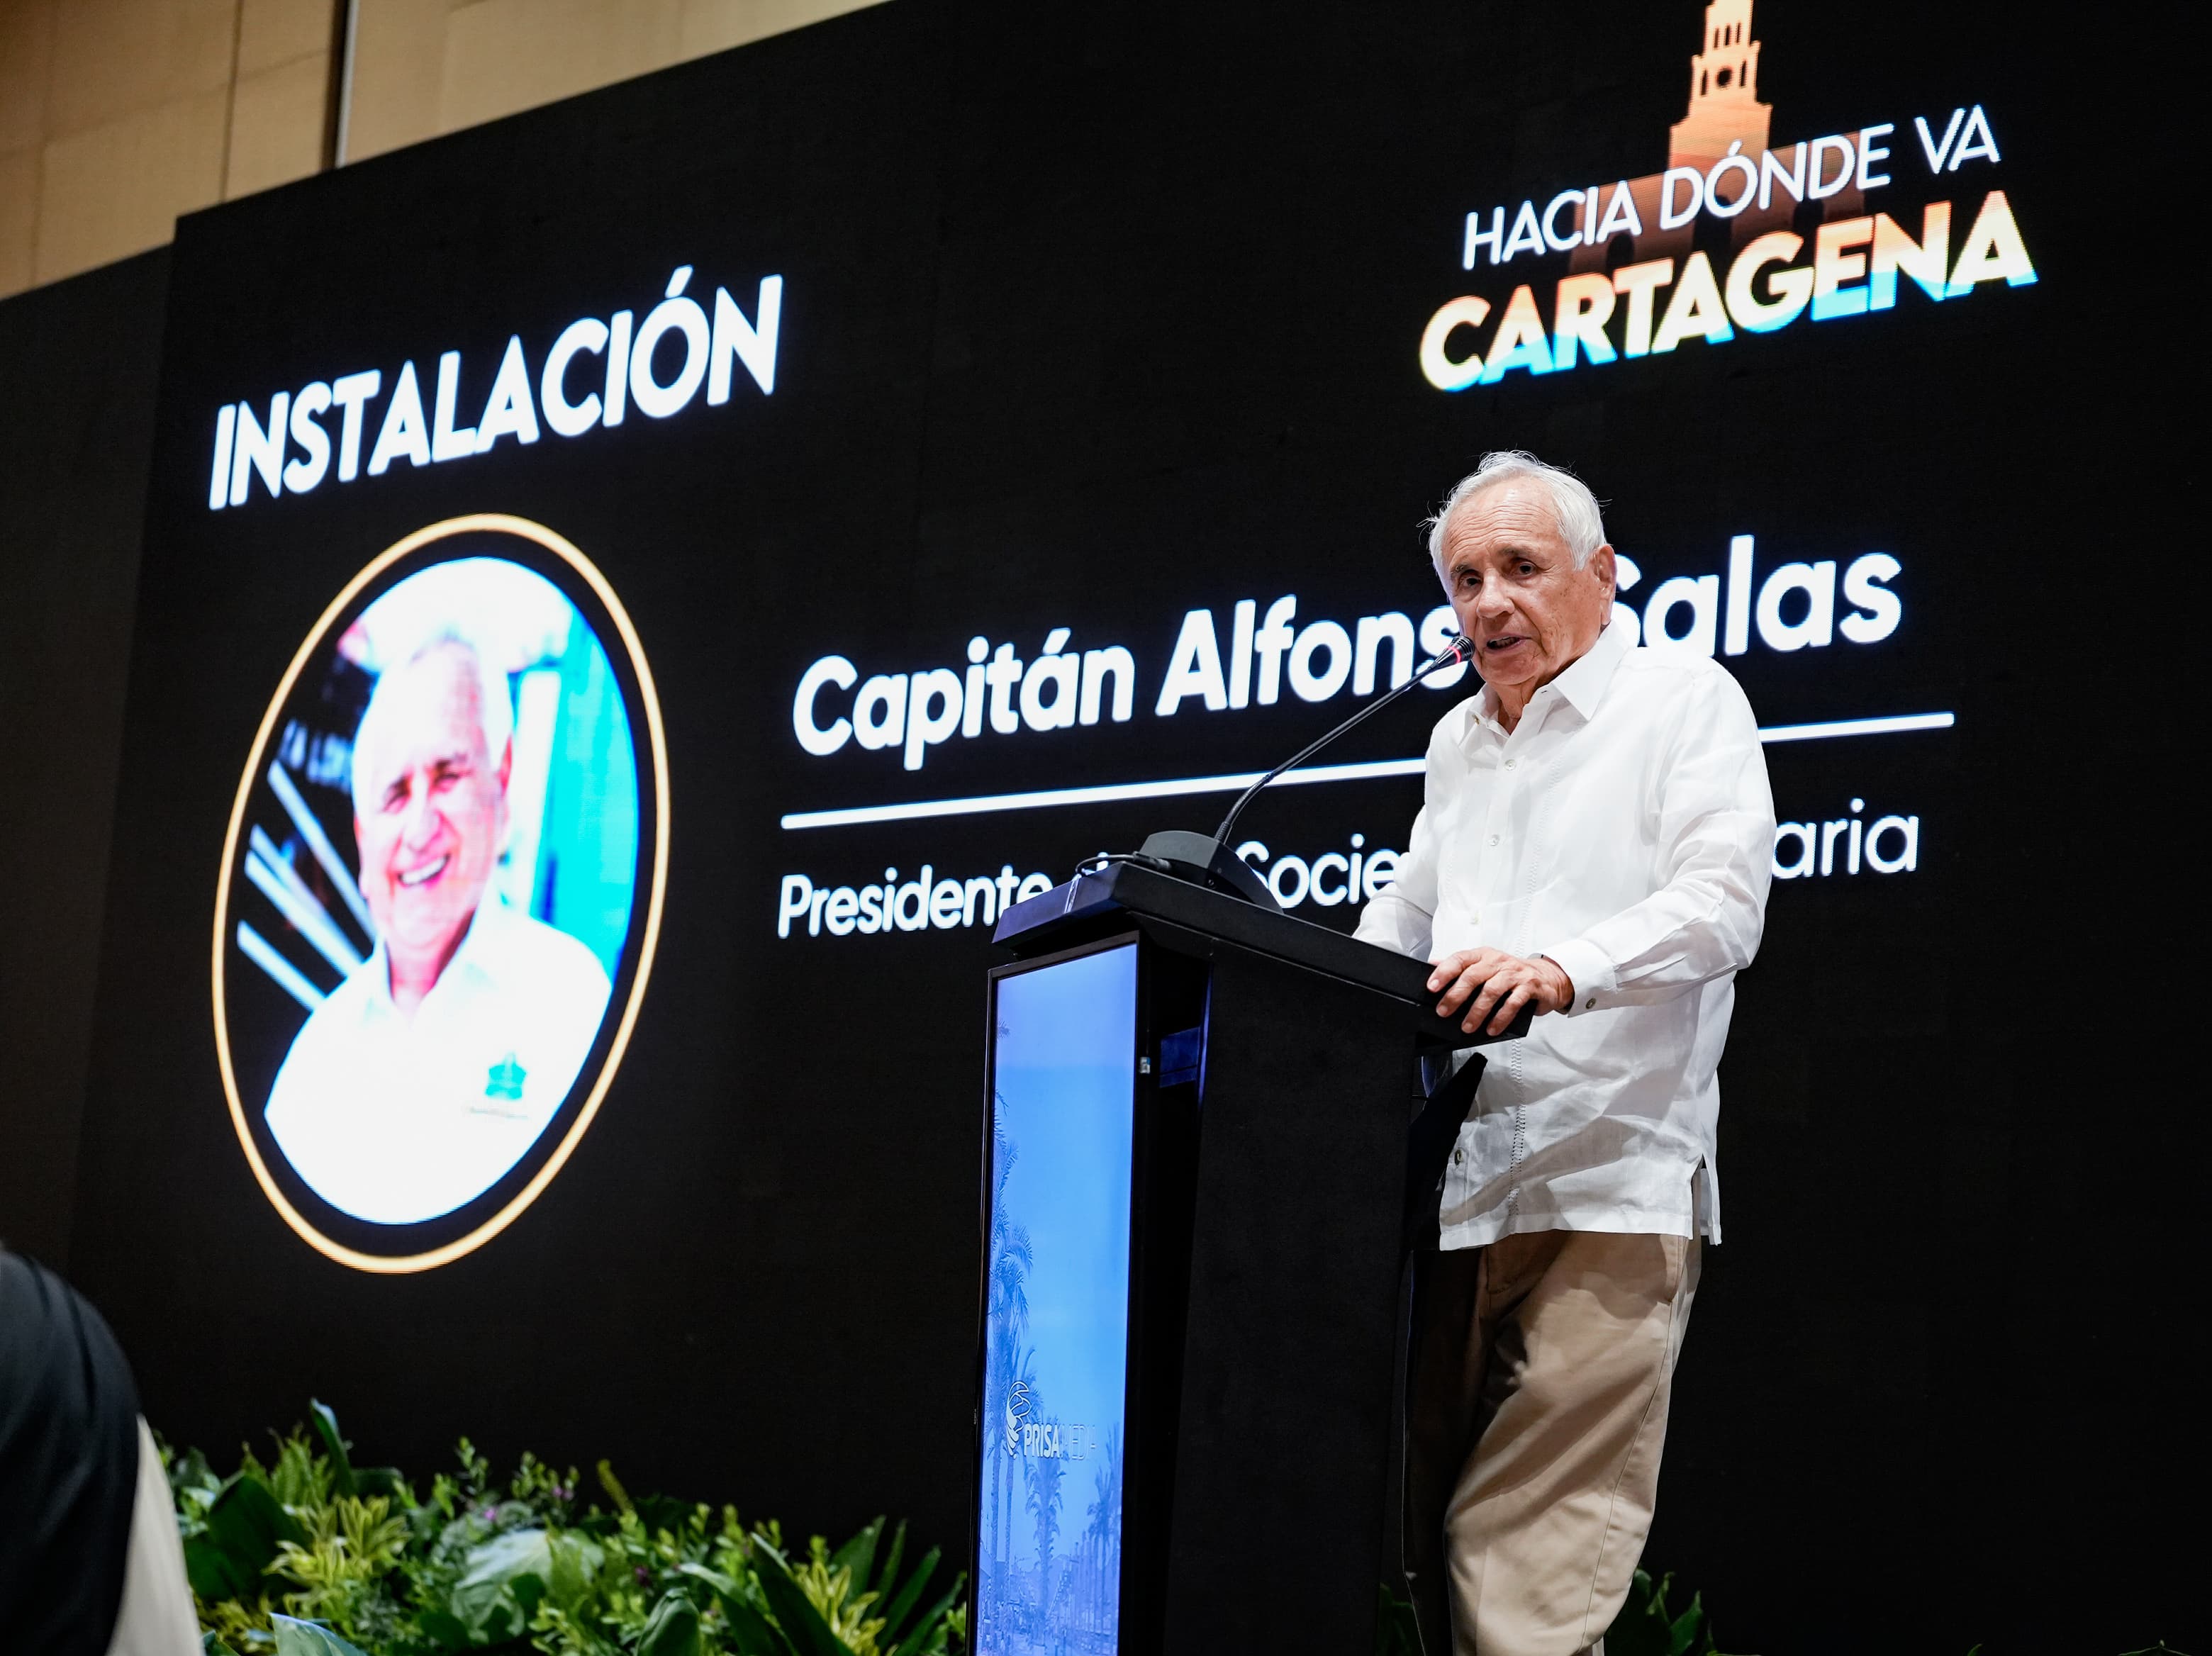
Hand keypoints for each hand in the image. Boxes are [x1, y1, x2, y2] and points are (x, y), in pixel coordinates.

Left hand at [1426, 948, 1573, 1035]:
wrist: (1547, 977)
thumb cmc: (1511, 973)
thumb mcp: (1485, 965)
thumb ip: (1461, 966)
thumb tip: (1433, 964)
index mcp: (1484, 955)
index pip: (1460, 959)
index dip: (1444, 972)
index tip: (1432, 987)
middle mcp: (1498, 962)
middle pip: (1473, 976)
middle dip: (1455, 995)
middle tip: (1444, 1011)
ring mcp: (1515, 974)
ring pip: (1491, 991)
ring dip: (1477, 1011)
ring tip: (1467, 1026)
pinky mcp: (1529, 987)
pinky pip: (1512, 1003)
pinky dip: (1500, 1018)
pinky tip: (1492, 1028)